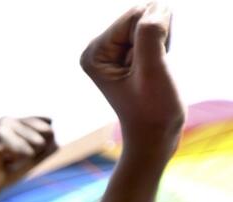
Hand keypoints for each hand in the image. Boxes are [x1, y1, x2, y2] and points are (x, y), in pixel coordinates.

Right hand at [0, 117, 56, 199]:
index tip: (23, 156)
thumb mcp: (34, 158)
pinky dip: (18, 163)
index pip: (49, 128)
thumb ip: (49, 146)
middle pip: (48, 133)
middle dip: (37, 152)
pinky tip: (2, 163)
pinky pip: (27, 152)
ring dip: (25, 159)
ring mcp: (4, 126)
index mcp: (18, 121)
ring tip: (8, 161)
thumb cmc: (8, 171)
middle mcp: (10, 120)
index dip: (42, 148)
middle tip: (15, 159)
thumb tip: (55, 138)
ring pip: (38, 143)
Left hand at [80, 3, 183, 155]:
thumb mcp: (152, 71)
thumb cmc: (151, 110)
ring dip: (162, 42)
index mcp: (93, 53)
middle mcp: (98, 48)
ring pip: (152, 20)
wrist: (155, 134)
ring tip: (154, 71)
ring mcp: (113, 50)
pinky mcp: (128, 52)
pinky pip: (157, 29)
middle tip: (152, 70)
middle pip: (142, 14)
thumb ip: (150, 36)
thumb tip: (156, 7)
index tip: (148, 68)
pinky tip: (156, 67)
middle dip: (157, 37)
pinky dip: (164, 45)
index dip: (154, 37)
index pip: (135, 15)